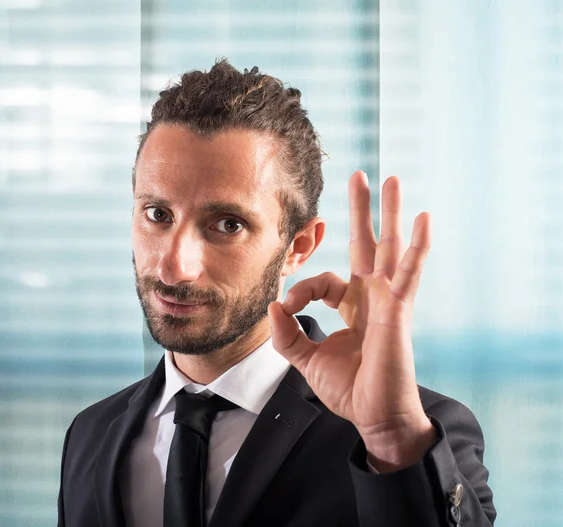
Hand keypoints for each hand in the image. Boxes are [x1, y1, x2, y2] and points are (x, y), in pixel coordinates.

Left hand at [268, 171, 435, 472]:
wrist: (373, 416)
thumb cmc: (350, 388)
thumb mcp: (307, 359)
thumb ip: (288, 334)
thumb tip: (272, 305)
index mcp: (353, 306)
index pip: (324, 280)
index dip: (300, 290)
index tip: (285, 310)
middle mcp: (373, 297)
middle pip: (366, 244)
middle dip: (362, 210)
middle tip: (360, 175)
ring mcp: (388, 300)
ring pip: (390, 247)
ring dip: (390, 213)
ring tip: (393, 178)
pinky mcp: (398, 311)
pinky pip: (408, 273)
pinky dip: (417, 246)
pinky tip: (423, 219)